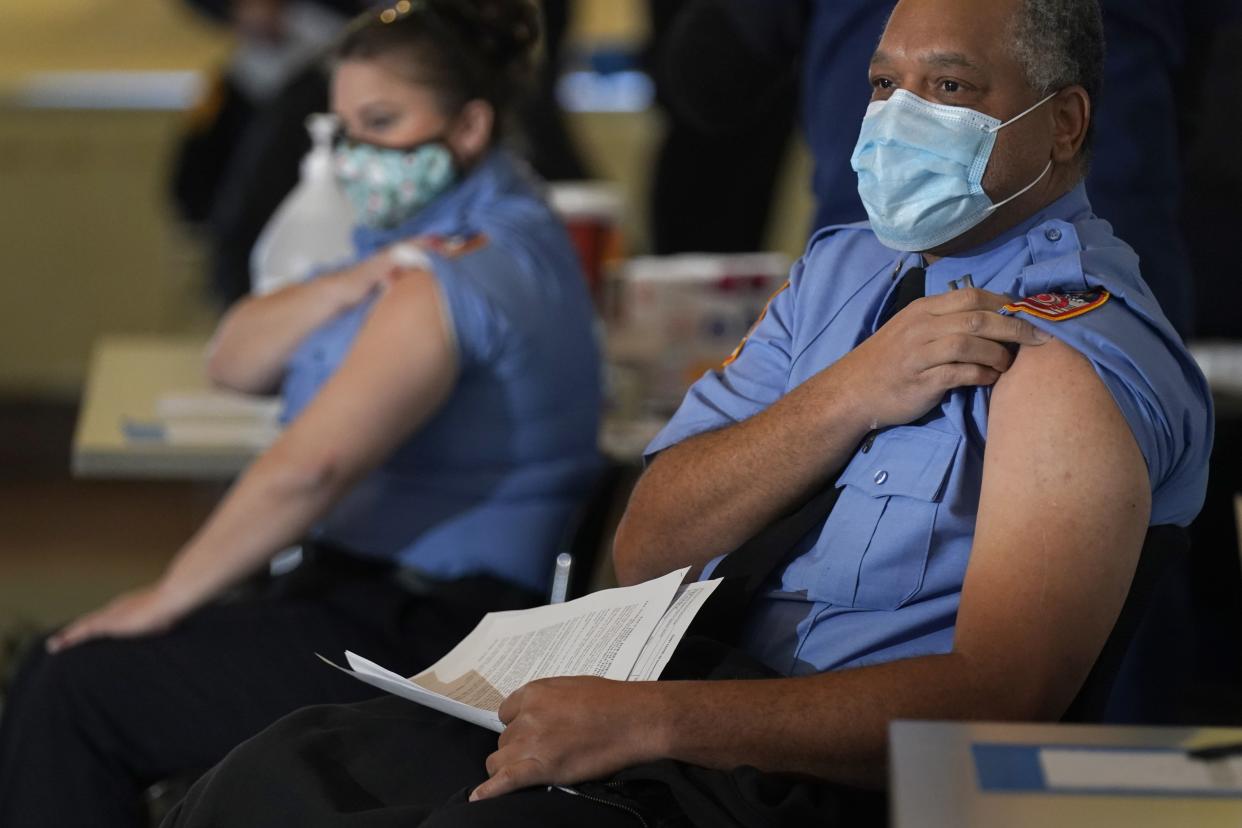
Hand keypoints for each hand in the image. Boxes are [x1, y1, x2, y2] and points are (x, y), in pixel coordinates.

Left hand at [47, 583, 183, 652]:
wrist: (172, 599)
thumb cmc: (174, 608)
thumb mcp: (166, 618)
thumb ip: (162, 620)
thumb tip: (172, 623)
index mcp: (130, 606)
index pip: (108, 617)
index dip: (96, 625)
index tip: (86, 632)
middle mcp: (117, 607)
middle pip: (92, 620)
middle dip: (78, 630)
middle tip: (64, 640)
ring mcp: (111, 614)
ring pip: (84, 625)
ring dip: (68, 635)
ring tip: (55, 645)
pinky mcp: (108, 623)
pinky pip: (82, 631)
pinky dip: (68, 638)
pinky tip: (56, 645)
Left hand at [470, 677, 666, 800]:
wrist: (636, 719)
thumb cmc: (613, 702)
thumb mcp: (573, 688)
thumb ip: (548, 701)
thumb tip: (539, 714)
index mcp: (535, 693)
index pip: (506, 714)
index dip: (517, 726)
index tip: (529, 733)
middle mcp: (528, 716)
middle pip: (504, 739)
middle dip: (518, 748)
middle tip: (541, 753)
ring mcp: (532, 742)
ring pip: (500, 760)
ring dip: (511, 766)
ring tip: (529, 771)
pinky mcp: (540, 767)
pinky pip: (505, 780)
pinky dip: (490, 791)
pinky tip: (479, 798)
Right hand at [837, 287, 1049, 428]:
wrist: (853, 391)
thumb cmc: (889, 361)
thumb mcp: (913, 330)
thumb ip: (945, 321)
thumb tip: (990, 318)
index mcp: (923, 310)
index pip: (973, 295)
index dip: (1006, 303)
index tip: (1029, 315)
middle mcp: (922, 326)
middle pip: (978, 317)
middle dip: (1015, 327)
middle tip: (1041, 339)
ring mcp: (920, 353)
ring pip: (971, 343)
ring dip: (999, 353)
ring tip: (1010, 364)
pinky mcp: (921, 381)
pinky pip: (960, 373)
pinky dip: (982, 375)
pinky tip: (990, 379)